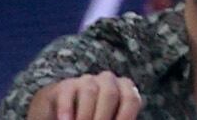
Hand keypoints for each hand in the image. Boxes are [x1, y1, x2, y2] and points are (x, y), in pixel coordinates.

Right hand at [28, 82, 143, 119]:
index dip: (124, 116)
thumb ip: (115, 119)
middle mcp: (108, 81)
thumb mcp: (108, 119)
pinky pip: (68, 93)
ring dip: (85, 115)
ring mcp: (86, 81)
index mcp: (125, 91)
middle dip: (102, 117)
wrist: (64, 115)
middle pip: (110, 94)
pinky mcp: (65, 86)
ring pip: (90, 91)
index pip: (131, 100)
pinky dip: (66, 109)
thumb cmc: (95, 119)